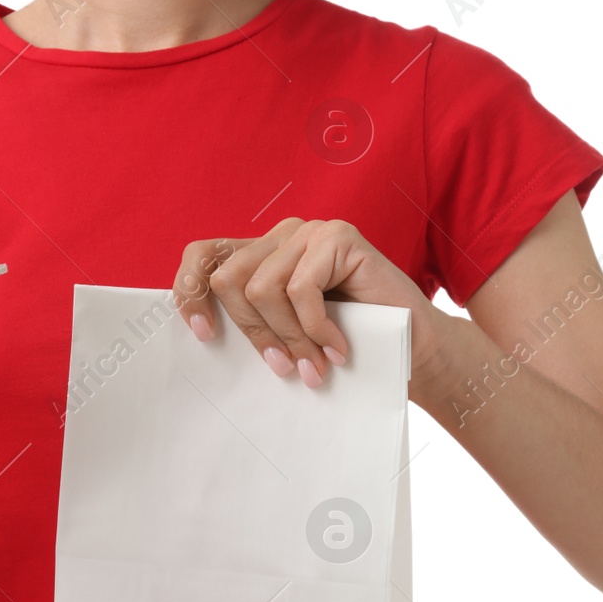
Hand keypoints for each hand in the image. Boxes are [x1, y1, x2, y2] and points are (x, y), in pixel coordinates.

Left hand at [170, 218, 446, 389]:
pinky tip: (338, 350)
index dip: (191, 293)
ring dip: (290, 339)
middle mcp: (279, 237)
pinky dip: (316, 329)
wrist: (411, 345)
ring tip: (314, 368)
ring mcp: (309, 232)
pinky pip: (301, 290)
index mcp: (259, 256)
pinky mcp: (338, 237)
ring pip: (263, 289)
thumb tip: (206, 338)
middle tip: (284, 369)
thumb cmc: (346, 342)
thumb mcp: (285, 333)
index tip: (205, 337)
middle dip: (254, 332)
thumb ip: (253, 323)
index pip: (201, 256)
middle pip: (229, 280)